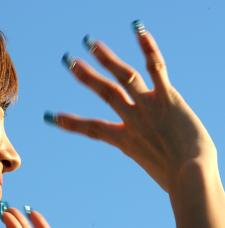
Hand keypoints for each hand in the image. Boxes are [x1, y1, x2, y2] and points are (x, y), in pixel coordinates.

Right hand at [53, 23, 215, 191]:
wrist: (191, 178)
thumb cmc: (180, 180)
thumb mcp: (158, 167)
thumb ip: (154, 157)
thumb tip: (152, 159)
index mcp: (125, 139)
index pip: (91, 128)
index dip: (70, 123)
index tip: (50, 116)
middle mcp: (133, 119)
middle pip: (105, 93)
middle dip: (85, 76)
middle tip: (69, 61)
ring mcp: (148, 107)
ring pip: (123, 77)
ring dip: (106, 59)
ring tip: (91, 44)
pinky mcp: (168, 98)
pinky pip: (156, 69)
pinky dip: (147, 49)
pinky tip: (137, 31)